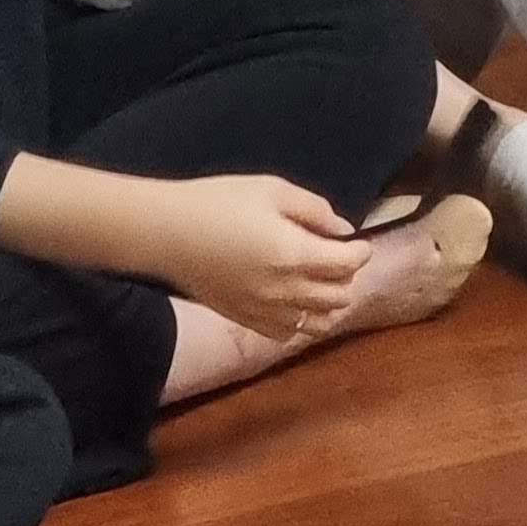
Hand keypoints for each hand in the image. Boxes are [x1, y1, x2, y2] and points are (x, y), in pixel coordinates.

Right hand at [147, 171, 366, 337]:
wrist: (166, 233)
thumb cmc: (218, 203)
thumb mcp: (273, 191)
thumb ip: (315, 211)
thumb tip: (343, 230)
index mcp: (295, 256)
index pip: (349, 265)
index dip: (360, 251)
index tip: (357, 241)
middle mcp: (285, 292)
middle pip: (340, 297)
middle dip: (347, 276)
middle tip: (337, 256)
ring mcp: (264, 311)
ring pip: (319, 324)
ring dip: (329, 303)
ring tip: (321, 281)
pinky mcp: (244, 320)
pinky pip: (286, 334)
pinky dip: (301, 321)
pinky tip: (294, 300)